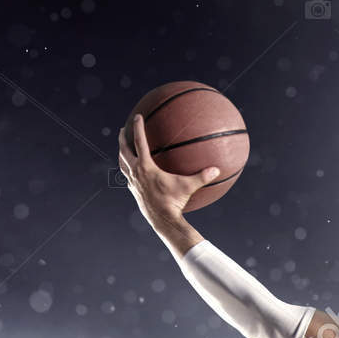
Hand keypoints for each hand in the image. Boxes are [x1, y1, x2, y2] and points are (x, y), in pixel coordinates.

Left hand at [118, 113, 220, 231]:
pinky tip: (132, 171)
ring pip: (122, 163)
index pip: (139, 141)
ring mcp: (133, 183)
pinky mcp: (133, 192)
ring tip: (123, 149)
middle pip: (124, 150)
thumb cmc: (174, 203)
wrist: (162, 220)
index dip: (137, 127)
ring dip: (121, 154)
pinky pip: (127, 177)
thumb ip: (201, 177)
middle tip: (121, 130)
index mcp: (146, 166)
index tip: (137, 117)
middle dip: (122, 138)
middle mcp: (136, 172)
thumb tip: (216, 170)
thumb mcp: (188, 187)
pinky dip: (128, 170)